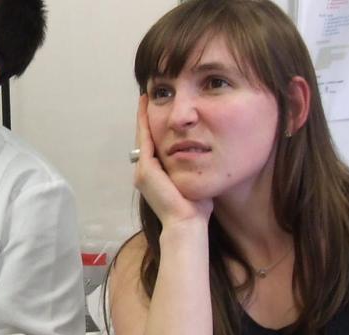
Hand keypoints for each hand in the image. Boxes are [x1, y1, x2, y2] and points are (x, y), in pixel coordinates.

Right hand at [133, 95, 212, 229]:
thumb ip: (194, 167)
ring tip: (145, 98)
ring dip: (144, 117)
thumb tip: (206, 154)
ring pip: (143, 136)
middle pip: (145, 139)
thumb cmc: (196, 208)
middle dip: (146, 118)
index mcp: (154, 177)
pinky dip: (145, 122)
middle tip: (147, 97)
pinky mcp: (146, 169)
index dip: (155, 128)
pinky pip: (145, 139)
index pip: (153, 146)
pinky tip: (147, 106)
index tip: (159, 110)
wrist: (187, 223)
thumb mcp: (194, 181)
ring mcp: (142, 171)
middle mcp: (144, 173)